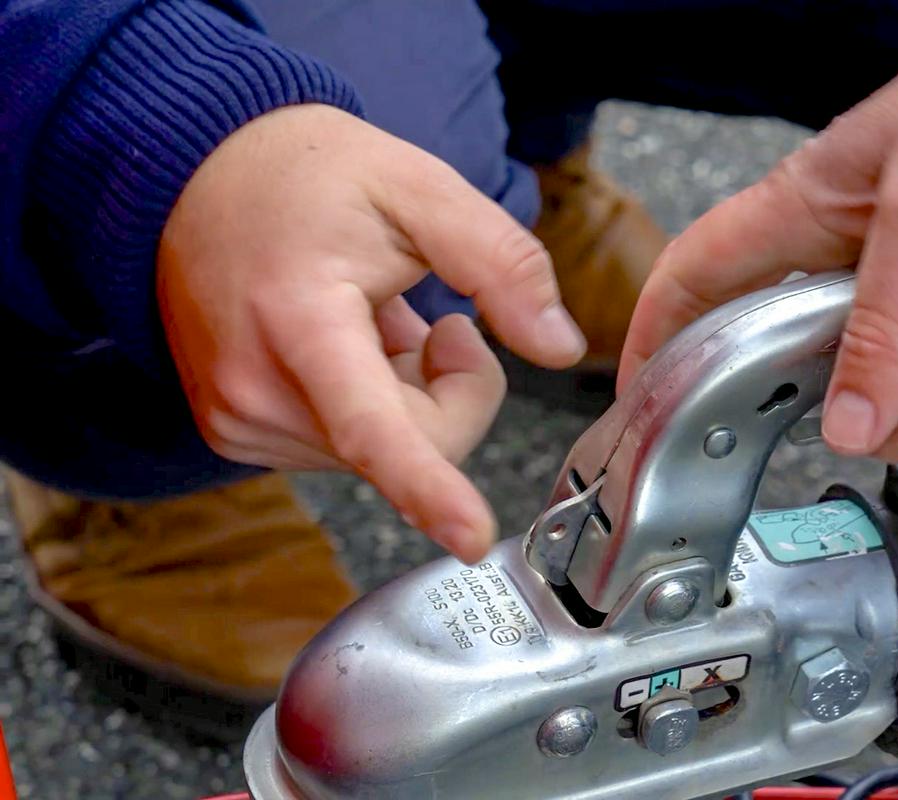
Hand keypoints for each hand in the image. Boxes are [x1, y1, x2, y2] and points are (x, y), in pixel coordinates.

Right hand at [158, 104, 586, 560]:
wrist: (193, 173)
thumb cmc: (305, 174)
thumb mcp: (420, 188)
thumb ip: (500, 263)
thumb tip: (560, 347)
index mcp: (298, 321)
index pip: (373, 428)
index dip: (429, 489)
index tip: (471, 537)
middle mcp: (255, 388)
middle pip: (412, 444)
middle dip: (453, 391)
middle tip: (439, 322)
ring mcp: (238, 419)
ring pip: (384, 453)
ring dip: (407, 393)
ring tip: (369, 318)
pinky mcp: (235, 433)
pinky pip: (346, 446)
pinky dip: (370, 401)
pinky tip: (345, 340)